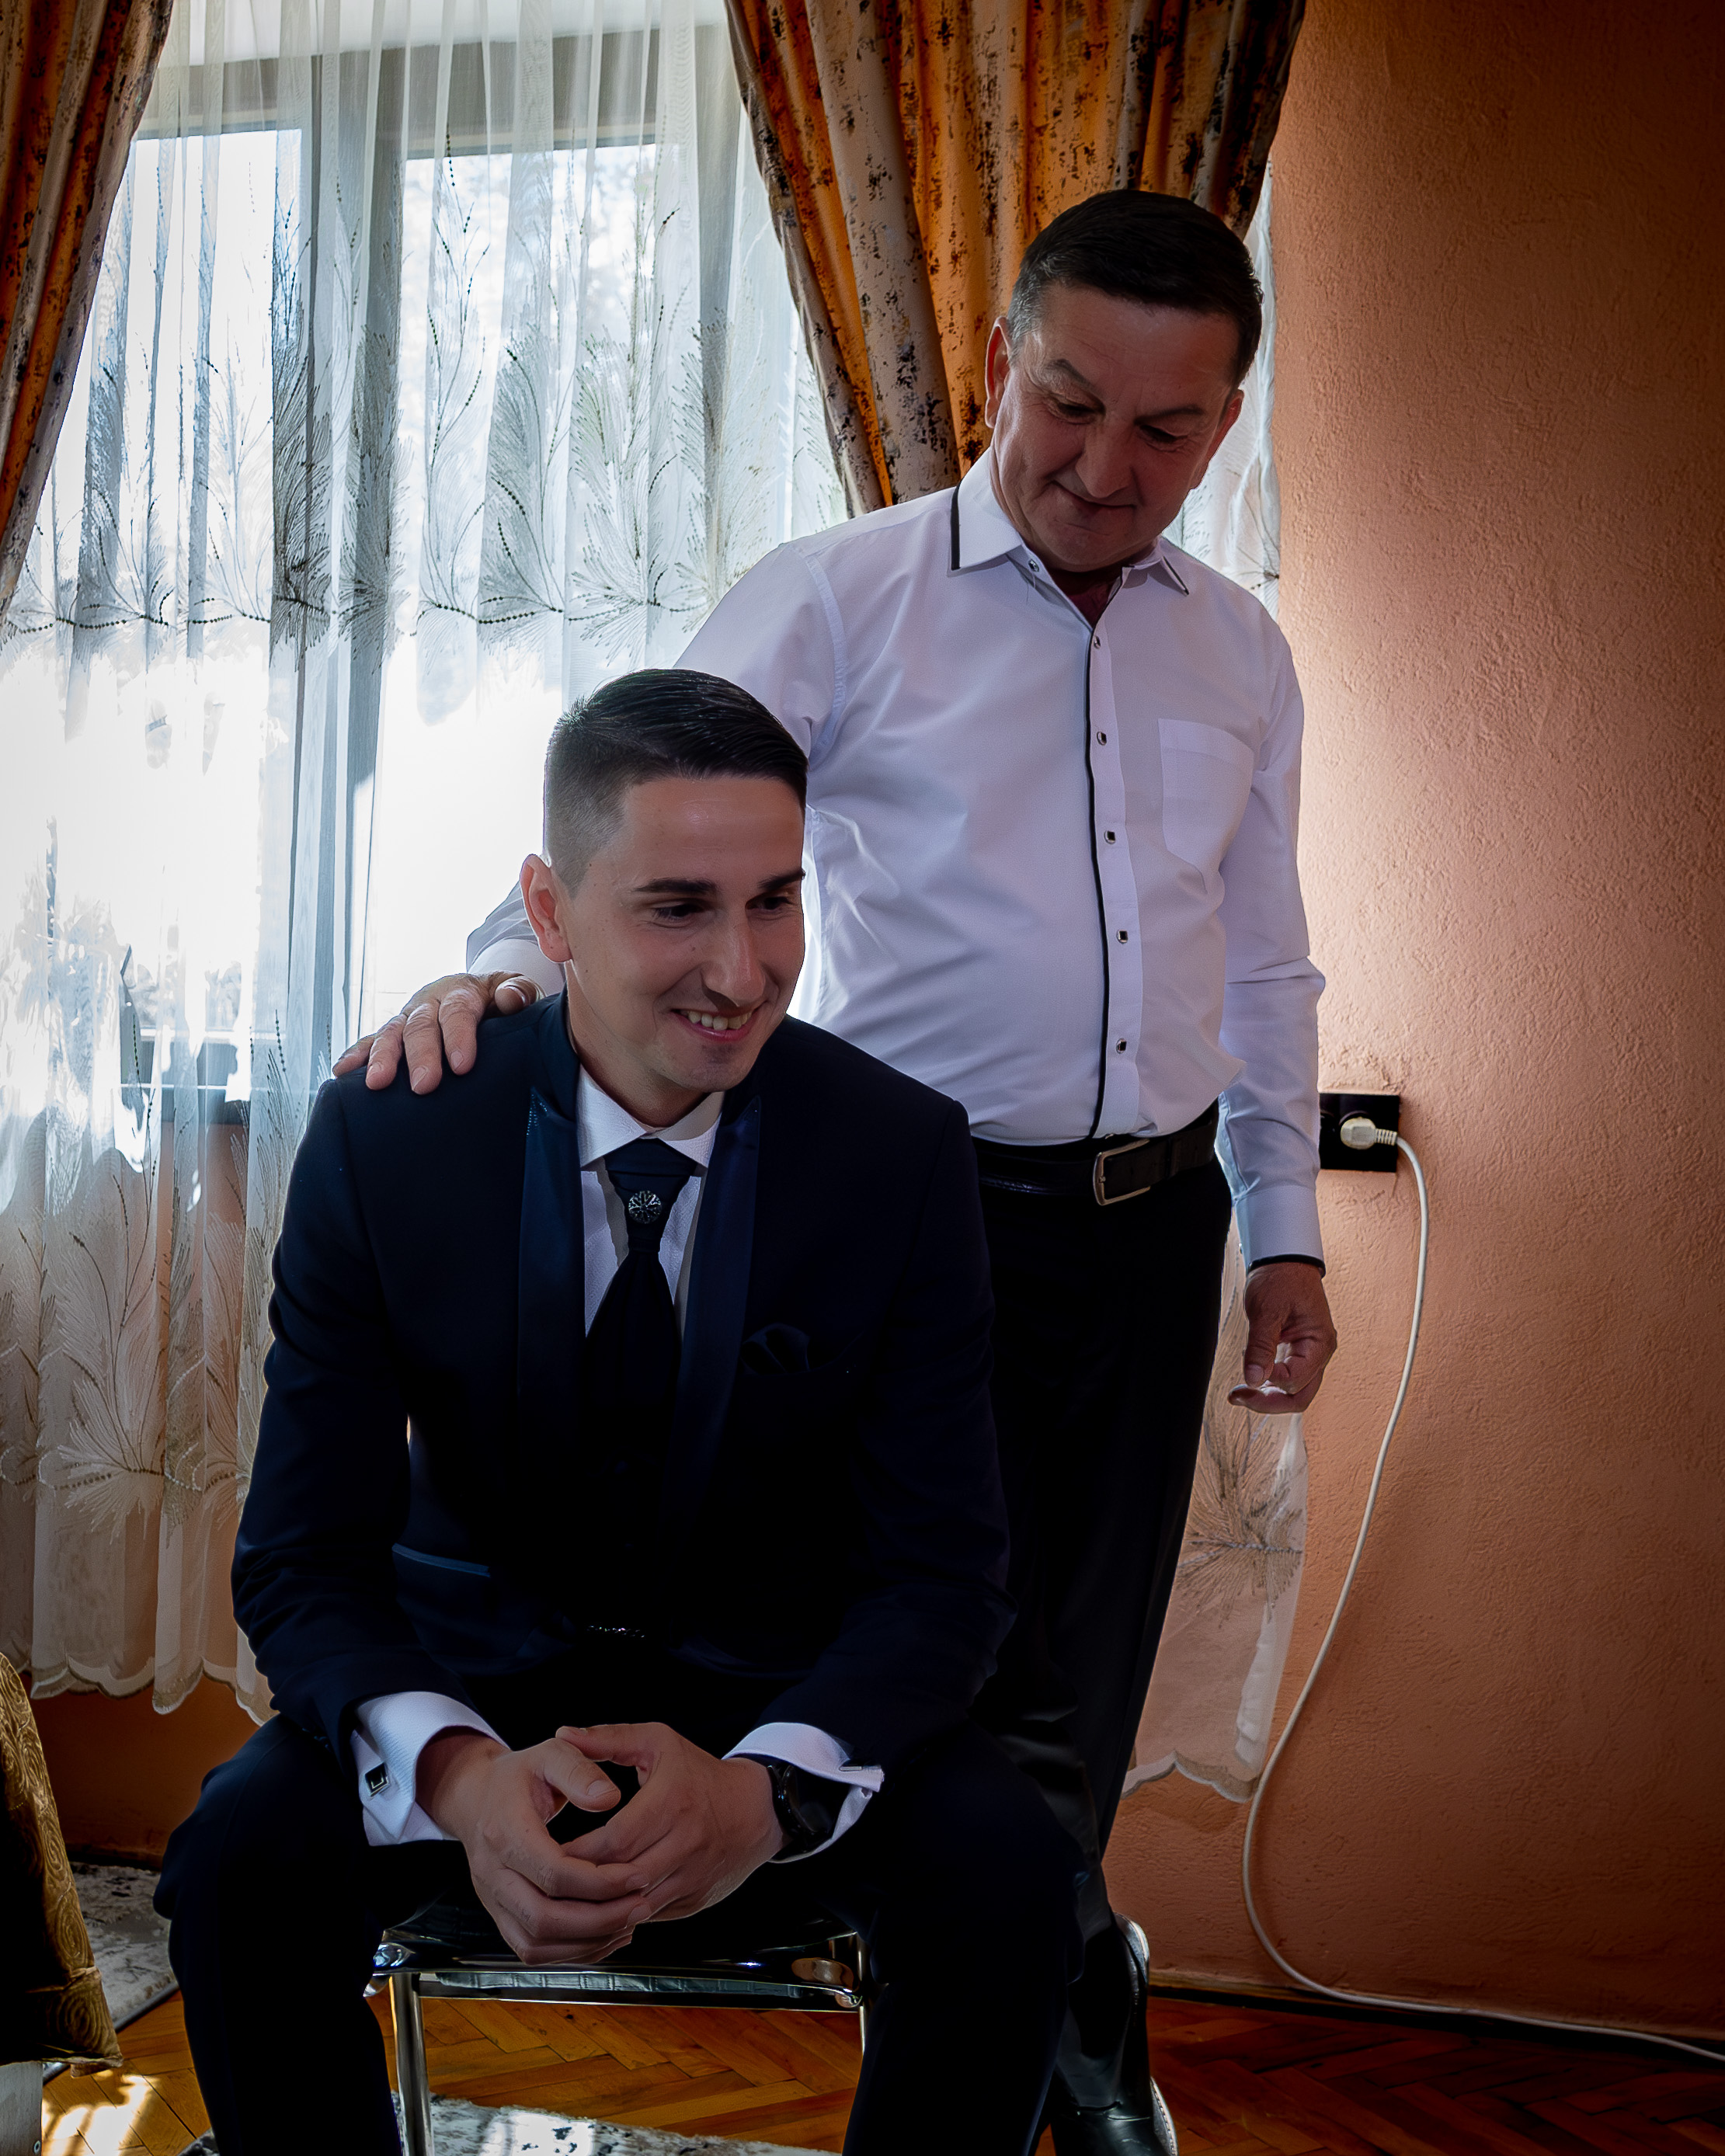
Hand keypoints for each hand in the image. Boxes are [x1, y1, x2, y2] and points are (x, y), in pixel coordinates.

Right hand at [331, 971, 543, 1094]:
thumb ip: (518, 992)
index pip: (458, 1011)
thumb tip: (511, 999)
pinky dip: (356, 1054)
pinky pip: (371, 1041)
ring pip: (391, 1033)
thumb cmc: (503, 1001)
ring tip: (377, 1083)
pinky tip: (342, 1072)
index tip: (462, 1065)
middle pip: (421, 1026)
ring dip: (382, 1058)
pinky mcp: (394, 1033)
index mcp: (461, 992)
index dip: (458, 1036)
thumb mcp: (518, 991)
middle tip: (425, 1086)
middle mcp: (429, 1003)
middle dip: (421, 1056)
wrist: (480, 994)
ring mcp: (408, 1017)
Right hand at [416, 1729, 644, 1964]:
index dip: (601, 1880)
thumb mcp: (550, 1754)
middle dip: (599, 1919)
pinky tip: (606, 1934)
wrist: (475, 1797)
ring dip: (588, 1942)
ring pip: (537, 1944)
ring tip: (630, 1922)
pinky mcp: (501, 1916)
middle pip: (544, 1918)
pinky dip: (571, 1952)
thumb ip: (580, 1771)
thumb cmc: (518, 1776)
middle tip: (641, 1905)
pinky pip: (533, 1950)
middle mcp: (493, 1874)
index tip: (638, 1874)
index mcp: (505, 1832)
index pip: (554, 1872)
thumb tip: (609, 1798)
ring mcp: (493, 1900)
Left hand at [555, 1722, 784, 1925]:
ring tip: (570, 1897)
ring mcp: (692, 1877)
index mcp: (673, 1801)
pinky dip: (623, 1915)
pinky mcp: (694, 1901)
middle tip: (552, 1879)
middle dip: (584, 1882)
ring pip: (637, 1904)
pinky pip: (652, 1916)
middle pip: (624, 1876)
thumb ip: (608, 1739)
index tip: (551, 1851)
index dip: (580, 1851)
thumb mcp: (657, 1743)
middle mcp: (686, 1843)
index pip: (617, 1839)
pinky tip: (600, 1907)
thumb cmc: (699, 1774)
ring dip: (601, 1905)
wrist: (755, 1810)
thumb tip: (563, 1733)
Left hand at [1227, 1262, 1336, 1412]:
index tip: (1250, 1369)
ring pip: (1293, 1392)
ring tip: (1240, 1393)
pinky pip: (1287, 1378)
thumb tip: (1254, 1378)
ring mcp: (1309, 1355)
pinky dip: (1268, 1384)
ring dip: (1268, 1397)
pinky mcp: (1296, 1353)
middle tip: (1240, 1396)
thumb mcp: (1267, 1311)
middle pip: (1299, 1396)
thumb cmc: (1282, 1278)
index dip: (1271, 1379)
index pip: (1296, 1379)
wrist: (1284, 1261)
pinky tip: (1250, 1382)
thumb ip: (1260, 1346)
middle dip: (1269, 1402)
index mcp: (1319, 1343)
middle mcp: (1318, 1353)